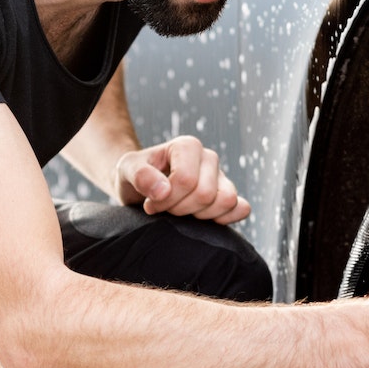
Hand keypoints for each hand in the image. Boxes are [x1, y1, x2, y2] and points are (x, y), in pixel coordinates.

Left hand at [116, 135, 250, 223]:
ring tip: (180, 212)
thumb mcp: (127, 170)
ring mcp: (221, 177)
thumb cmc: (135, 175)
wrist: (140, 186)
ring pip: (226, 201)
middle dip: (180, 210)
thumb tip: (163, 190)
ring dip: (199, 216)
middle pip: (205, 194)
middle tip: (164, 209)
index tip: (150, 204)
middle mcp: (208, 158)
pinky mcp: (228, 195)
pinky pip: (241, 208)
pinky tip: (201, 220)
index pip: (186, 180)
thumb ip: (140, 175)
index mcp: (187, 146)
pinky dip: (225, 219)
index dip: (166, 199)